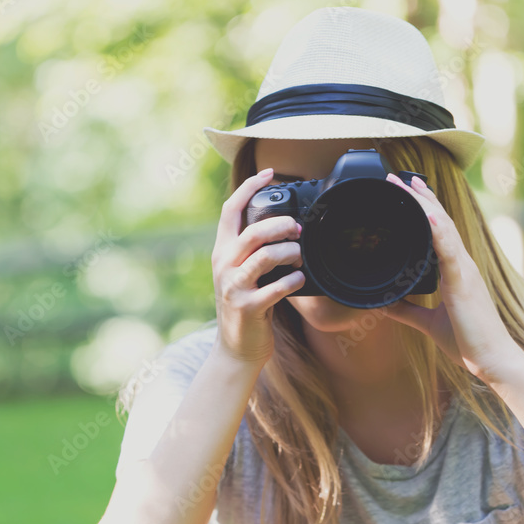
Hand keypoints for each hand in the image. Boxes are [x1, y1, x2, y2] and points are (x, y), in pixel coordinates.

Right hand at [210, 167, 304, 365]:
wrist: (235, 350)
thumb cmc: (247, 307)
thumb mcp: (241, 273)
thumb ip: (253, 251)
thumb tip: (285, 225)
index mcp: (222, 252)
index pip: (229, 210)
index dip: (249, 187)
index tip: (269, 173)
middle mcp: (224, 265)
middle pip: (253, 231)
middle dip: (282, 225)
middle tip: (299, 230)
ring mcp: (234, 287)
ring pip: (265, 256)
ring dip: (291, 253)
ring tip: (301, 257)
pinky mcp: (248, 307)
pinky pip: (277, 287)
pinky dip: (294, 282)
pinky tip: (300, 282)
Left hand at [382, 172, 522, 380]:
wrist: (491, 360)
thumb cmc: (468, 342)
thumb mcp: (429, 323)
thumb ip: (408, 311)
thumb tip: (386, 304)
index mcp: (456, 270)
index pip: (439, 230)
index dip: (426, 207)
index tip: (409, 188)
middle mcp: (462, 264)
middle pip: (440, 222)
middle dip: (420, 198)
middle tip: (399, 177)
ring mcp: (465, 271)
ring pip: (444, 230)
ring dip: (425, 206)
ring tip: (408, 185)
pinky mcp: (464, 284)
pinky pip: (450, 253)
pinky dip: (439, 233)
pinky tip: (429, 217)